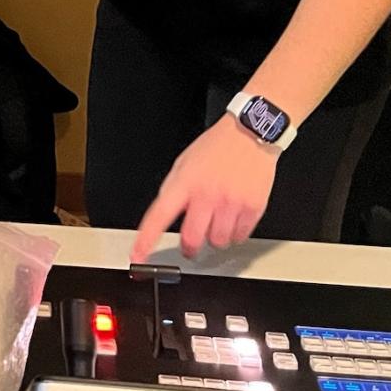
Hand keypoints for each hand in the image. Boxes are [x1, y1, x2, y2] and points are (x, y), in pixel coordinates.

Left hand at [131, 115, 276, 262]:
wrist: (249, 134)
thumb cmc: (215, 148)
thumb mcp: (184, 164)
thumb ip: (175, 191)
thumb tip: (162, 217)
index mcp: (184, 183)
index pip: (159, 216)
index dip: (146, 239)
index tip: (137, 256)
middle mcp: (206, 195)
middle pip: (192, 239)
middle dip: (189, 247)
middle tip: (191, 244)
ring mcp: (231, 203)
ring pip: (217, 242)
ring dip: (215, 238)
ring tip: (218, 218)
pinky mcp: (252, 208)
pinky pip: (240, 237)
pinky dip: (235, 233)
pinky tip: (233, 216)